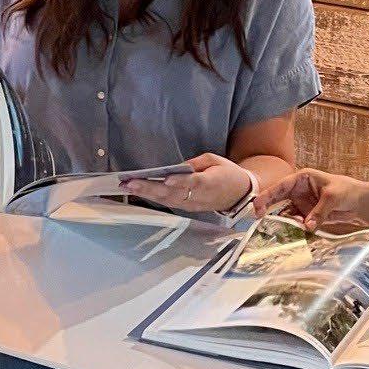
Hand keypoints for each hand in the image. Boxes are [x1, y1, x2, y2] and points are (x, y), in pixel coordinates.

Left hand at [121, 152, 254, 214]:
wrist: (240, 194)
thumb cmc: (228, 173)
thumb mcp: (215, 160)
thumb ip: (195, 164)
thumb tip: (177, 168)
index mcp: (211, 182)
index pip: (193, 183)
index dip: (180, 182)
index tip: (166, 179)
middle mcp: (200, 197)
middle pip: (173, 194)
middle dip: (151, 188)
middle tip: (131, 183)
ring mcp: (194, 205)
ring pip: (168, 200)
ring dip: (147, 194)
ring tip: (128, 186)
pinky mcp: (189, 209)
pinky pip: (169, 203)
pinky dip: (153, 198)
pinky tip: (139, 191)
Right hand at [254, 167, 364, 231]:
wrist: (359, 201)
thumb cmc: (347, 191)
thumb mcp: (333, 198)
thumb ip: (319, 212)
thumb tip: (307, 226)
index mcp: (302, 179)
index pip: (282, 186)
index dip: (268, 195)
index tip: (257, 204)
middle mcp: (298, 190)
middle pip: (278, 198)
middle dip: (267, 206)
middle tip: (256, 216)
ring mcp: (301, 203)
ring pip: (285, 212)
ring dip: (281, 220)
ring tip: (276, 228)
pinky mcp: (306, 214)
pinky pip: (295, 222)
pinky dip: (292, 227)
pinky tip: (293, 232)